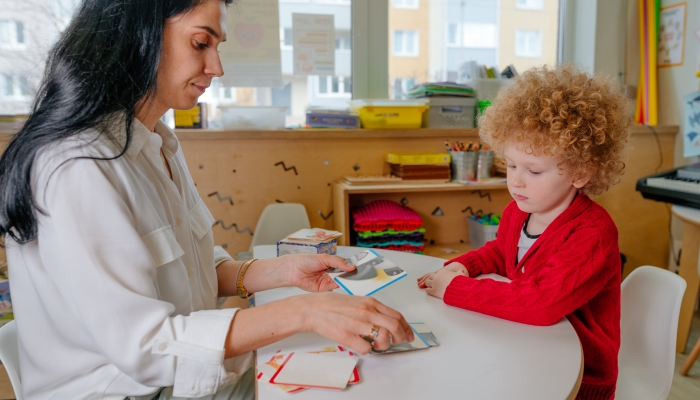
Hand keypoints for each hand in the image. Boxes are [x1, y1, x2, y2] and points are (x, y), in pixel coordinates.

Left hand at [284, 254, 355, 291]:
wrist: (293, 270)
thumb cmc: (306, 260)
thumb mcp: (325, 258)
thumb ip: (339, 262)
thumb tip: (352, 266)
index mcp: (333, 264)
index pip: (347, 265)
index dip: (354, 267)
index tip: (364, 268)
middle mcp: (332, 273)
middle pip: (346, 275)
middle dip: (352, 276)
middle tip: (362, 276)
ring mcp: (329, 281)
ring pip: (341, 282)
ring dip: (347, 281)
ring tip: (355, 280)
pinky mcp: (324, 289)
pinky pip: (334, 289)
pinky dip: (339, 287)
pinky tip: (343, 285)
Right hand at [299, 292, 414, 353]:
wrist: (313, 308)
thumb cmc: (332, 305)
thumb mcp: (357, 301)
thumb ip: (372, 309)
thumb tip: (386, 320)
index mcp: (370, 303)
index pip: (396, 315)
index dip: (406, 328)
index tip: (409, 335)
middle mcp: (367, 312)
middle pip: (394, 326)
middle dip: (400, 338)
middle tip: (398, 343)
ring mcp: (357, 324)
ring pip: (383, 337)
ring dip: (385, 345)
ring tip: (378, 345)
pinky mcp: (347, 336)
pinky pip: (366, 348)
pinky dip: (368, 350)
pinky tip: (362, 345)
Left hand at [417, 263, 467, 298]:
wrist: (458, 288)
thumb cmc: (459, 282)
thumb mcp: (461, 274)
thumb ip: (460, 272)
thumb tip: (461, 270)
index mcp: (443, 272)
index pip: (437, 273)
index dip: (437, 275)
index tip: (437, 277)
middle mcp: (437, 276)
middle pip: (430, 276)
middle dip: (431, 279)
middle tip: (431, 281)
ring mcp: (434, 283)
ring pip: (427, 282)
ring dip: (428, 284)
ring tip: (429, 286)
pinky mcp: (433, 290)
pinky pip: (428, 290)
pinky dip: (428, 290)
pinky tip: (429, 291)